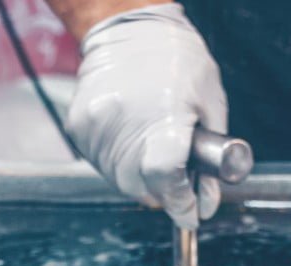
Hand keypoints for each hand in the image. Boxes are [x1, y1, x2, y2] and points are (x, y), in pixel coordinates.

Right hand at [66, 3, 226, 229]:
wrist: (129, 28)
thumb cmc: (179, 63)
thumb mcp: (211, 107)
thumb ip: (210, 163)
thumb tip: (206, 205)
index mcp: (164, 116)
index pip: (166, 178)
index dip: (181, 202)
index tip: (191, 212)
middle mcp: (123, 123)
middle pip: (142, 188)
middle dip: (164, 194)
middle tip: (178, 182)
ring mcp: (96, 126)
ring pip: (120, 181)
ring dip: (142, 181)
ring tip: (154, 152)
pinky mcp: (79, 127)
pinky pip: (102, 164)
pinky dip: (121, 165)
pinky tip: (133, 143)